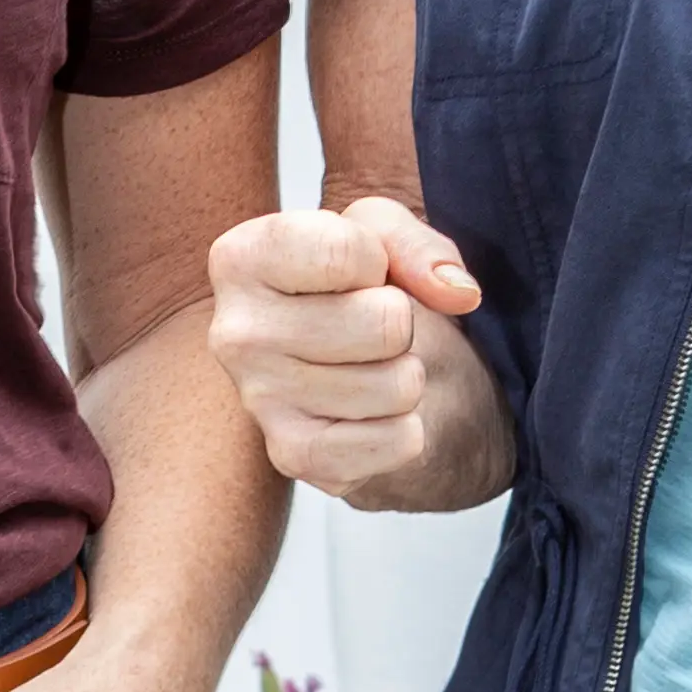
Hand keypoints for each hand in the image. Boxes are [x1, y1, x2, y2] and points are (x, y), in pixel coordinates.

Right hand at [205, 195, 508, 505]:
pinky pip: (398, 440)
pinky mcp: (294, 456)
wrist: (352, 369)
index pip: (346, 251)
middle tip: (369, 328)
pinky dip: (404, 428)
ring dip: (403, 376)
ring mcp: (260, 401)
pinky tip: (368, 413)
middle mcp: (234, 333)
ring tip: (368, 367)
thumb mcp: (380, 235)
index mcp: (240, 260)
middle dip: (401, 324)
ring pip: (398, 384)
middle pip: (385, 322)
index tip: (359, 271)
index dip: (380, 260)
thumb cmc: (353, 290)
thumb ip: (415, 243)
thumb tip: (457, 293)